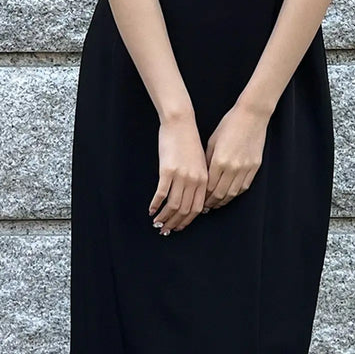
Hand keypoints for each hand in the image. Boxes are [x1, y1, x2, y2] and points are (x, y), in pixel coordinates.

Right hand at [149, 114, 208, 234]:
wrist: (181, 123)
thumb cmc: (189, 141)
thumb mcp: (200, 162)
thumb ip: (199, 180)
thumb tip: (193, 197)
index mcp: (203, 180)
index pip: (196, 208)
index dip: (186, 221)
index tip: (178, 227)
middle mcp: (194, 181)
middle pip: (184, 210)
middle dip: (174, 223)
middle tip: (165, 230)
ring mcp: (181, 176)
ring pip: (172, 205)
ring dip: (164, 217)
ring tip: (157, 223)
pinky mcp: (167, 171)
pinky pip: (161, 194)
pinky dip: (155, 204)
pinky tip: (151, 210)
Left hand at [204, 103, 267, 209]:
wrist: (251, 116)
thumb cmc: (229, 125)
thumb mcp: (212, 141)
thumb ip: (207, 161)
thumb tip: (203, 177)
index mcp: (219, 161)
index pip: (209, 186)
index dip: (202, 196)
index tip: (198, 200)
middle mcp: (232, 167)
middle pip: (220, 194)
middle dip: (211, 202)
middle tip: (205, 206)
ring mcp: (245, 168)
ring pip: (232, 193)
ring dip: (223, 201)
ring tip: (216, 204)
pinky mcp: (254, 167)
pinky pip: (244, 187)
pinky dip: (235, 194)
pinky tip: (229, 195)